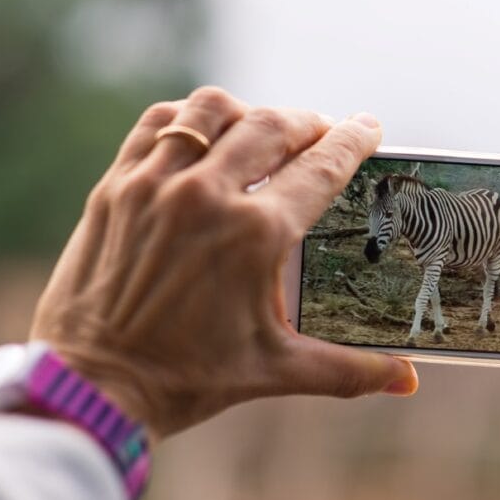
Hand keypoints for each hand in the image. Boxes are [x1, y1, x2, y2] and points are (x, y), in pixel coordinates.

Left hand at [29, 87, 417, 441]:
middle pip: (275, 125)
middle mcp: (207, 195)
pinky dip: (189, 119)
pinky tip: (204, 135)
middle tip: (323, 133)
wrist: (91, 390)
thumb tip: (409, 380)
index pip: (322, 166)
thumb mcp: (277, 369)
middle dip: (310, 122)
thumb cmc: (188, 380)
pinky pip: (159, 123)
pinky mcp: (116, 186)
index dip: (354, 140)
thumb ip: (351, 369)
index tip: (369, 127)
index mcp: (256, 235)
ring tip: (264, 131)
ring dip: (249, 112)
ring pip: (214, 110)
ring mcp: (156, 184)